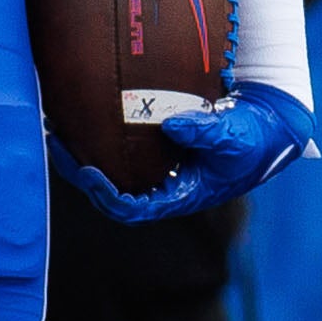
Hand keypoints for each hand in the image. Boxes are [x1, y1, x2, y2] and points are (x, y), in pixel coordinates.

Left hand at [57, 79, 312, 222]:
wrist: (267, 126)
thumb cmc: (252, 139)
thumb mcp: (234, 137)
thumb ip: (205, 132)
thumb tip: (172, 125)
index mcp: (178, 196)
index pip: (131, 208)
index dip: (105, 195)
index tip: (87, 171)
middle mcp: (161, 187)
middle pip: (107, 190)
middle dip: (78, 170)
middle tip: (54, 141)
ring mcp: (156, 169)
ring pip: (108, 170)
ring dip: (80, 153)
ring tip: (55, 126)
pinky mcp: (155, 148)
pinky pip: (119, 149)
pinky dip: (98, 135)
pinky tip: (80, 112)